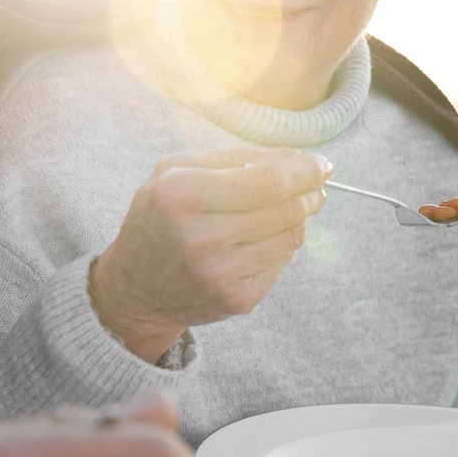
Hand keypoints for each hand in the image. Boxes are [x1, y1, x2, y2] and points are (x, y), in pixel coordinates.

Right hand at [89, 146, 331, 358]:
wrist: (136, 289)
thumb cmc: (160, 218)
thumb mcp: (176, 171)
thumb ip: (235, 157)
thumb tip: (295, 157)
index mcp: (184, 195)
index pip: (270, 180)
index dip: (305, 170)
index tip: (320, 163)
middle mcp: (203, 238)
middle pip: (288, 208)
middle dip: (310, 191)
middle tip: (316, 182)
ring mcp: (223, 274)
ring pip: (292, 235)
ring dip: (300, 216)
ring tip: (292, 205)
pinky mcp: (238, 299)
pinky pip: (281, 261)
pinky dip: (281, 243)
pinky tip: (263, 237)